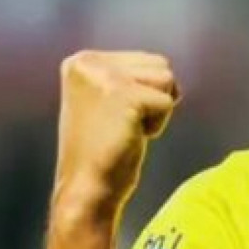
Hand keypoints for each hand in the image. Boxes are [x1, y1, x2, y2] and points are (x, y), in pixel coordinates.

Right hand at [54, 50, 179, 212]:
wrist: (87, 189)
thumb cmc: (103, 152)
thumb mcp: (108, 101)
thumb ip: (128, 77)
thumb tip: (166, 70)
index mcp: (82, 60)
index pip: (147, 60)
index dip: (145, 94)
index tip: (114, 118)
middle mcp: (88, 61)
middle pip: (160, 65)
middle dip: (153, 99)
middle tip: (122, 126)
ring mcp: (104, 76)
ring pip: (166, 79)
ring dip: (156, 111)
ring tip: (126, 129)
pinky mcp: (123, 94)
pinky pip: (167, 102)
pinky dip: (157, 125)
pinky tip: (131, 137)